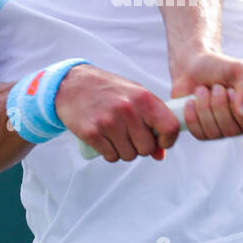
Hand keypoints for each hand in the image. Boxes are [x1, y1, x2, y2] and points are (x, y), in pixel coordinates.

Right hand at [54, 64, 180, 162]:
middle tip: (130, 135)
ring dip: (123, 150)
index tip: (160, 141)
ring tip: (115, 134)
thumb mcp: (134, 97)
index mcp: (143, 98)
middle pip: (147, 148)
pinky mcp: (91, 133)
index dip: (168, 140)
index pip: (169, 127)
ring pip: (129, 155)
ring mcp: (108, 122)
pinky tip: (104, 138)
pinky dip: (109, 152)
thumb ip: (151, 121)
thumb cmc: (108, 90)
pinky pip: (111, 156)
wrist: (72, 85)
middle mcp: (128, 109)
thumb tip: (160, 154)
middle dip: (140, 147)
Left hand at [170, 51, 242, 139]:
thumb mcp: (239, 70)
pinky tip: (191, 101)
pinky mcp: (203, 132)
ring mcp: (221, 130)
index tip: (231, 91)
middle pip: (231, 130)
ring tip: (202, 90)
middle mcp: (240, 124)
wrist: (192, 67)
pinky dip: (192, 115)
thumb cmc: (219, 68)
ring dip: (204, 107)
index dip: (239, 112)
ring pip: (213, 132)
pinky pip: (199, 133)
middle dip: (219, 105)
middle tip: (215, 87)